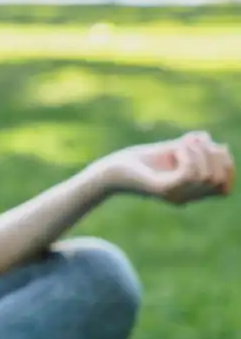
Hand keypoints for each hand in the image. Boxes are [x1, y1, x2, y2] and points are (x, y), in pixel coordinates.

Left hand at [95, 132, 233, 204]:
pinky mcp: (161, 189)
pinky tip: (176, 147)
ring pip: (207, 177)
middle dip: (214, 156)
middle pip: (218, 179)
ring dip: (201, 153)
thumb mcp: (173, 149)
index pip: (224, 187)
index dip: (227, 166)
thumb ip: (194, 146)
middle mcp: (185, 197)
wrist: (110, 169)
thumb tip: (210, 140)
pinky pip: (189, 175)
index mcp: (191, 192)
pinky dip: (189, 156)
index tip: (215, 147)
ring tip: (182, 143)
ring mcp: (174, 195)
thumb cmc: (140, 160)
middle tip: (193, 142)